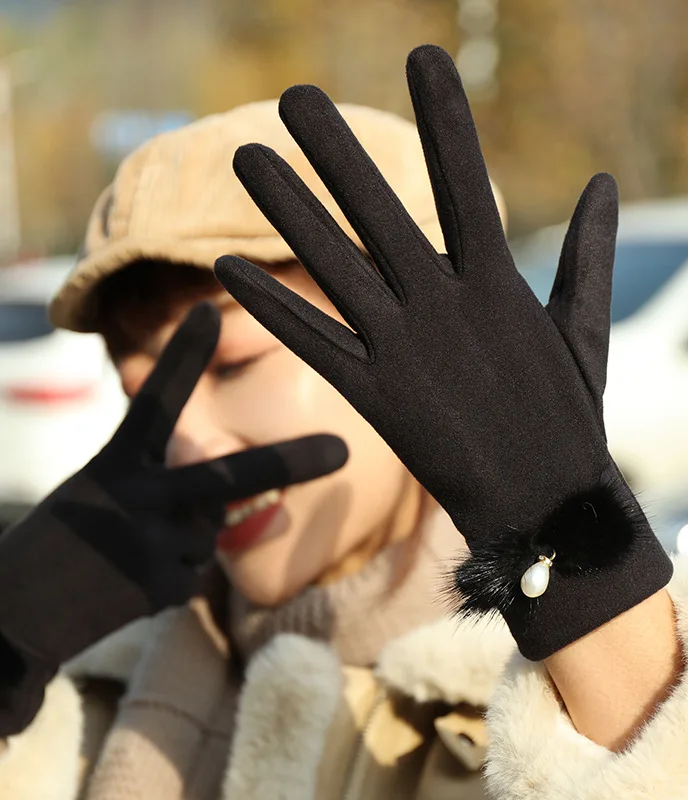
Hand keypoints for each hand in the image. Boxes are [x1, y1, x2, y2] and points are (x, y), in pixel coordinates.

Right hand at [0, 302, 346, 734]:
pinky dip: (172, 577)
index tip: (212, 307)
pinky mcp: (160, 589)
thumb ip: (161, 478)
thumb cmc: (65, 539)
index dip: (185, 353)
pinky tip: (130, 584)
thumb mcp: (102, 489)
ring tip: (131, 553)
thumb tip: (223, 494)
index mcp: (117, 460)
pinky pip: (195, 573)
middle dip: (289, 462)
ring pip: (212, 533)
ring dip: (187, 541)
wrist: (15, 613)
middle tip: (343, 450)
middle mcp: (139, 496)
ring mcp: (151, 545)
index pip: (158, 399)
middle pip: (228, 475)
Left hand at [215, 45, 671, 662]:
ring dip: (289, 212)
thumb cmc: (565, 417)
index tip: (421, 55)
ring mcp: (405, 353)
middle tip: (295, 95)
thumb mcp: (583, 330)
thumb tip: (603, 184)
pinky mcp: (375, 398)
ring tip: (247, 157)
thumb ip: (587, 256)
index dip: (444, 119)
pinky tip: (226, 272)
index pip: (466, 184)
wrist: (544, 502)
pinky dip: (272, 307)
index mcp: (497, 286)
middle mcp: (444, 308)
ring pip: (336, 268)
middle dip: (337, 153)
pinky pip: (315, 345)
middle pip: (381, 215)